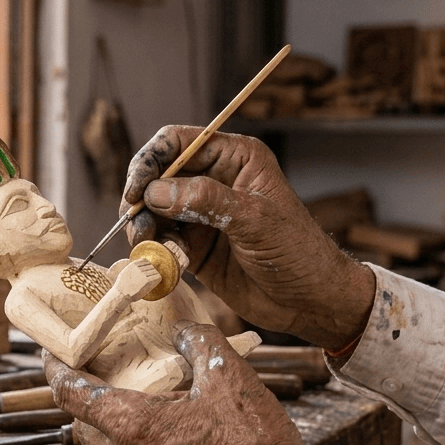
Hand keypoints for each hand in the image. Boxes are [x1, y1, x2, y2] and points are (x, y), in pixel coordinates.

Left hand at [47, 322, 330, 444]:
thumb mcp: (230, 377)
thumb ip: (198, 342)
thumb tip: (182, 329)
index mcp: (133, 427)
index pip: (71, 395)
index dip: (56, 368)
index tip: (52, 352)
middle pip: (82, 423)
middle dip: (84, 395)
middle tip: (99, 368)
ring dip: (110, 421)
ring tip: (136, 394)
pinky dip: (132, 444)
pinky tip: (165, 428)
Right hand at [113, 258, 161, 300]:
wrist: (122, 295)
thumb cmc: (123, 286)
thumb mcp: (125, 272)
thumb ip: (133, 266)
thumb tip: (142, 258)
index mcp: (132, 265)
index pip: (144, 260)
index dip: (146, 266)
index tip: (144, 273)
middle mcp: (138, 268)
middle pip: (150, 266)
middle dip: (150, 272)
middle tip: (145, 281)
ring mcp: (142, 274)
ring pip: (154, 271)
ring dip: (153, 277)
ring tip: (147, 283)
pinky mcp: (147, 280)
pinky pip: (157, 277)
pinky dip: (156, 280)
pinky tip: (151, 284)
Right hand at [124, 126, 374, 348]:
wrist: (310, 301)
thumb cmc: (297, 252)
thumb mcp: (255, 220)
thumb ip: (207, 201)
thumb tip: (156, 192)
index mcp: (235, 159)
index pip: (179, 143)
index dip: (151, 160)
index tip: (136, 190)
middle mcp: (214, 180)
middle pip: (158, 175)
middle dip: (141, 197)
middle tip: (134, 222)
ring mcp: (201, 214)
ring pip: (154, 209)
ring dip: (143, 225)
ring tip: (146, 244)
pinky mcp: (193, 245)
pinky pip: (161, 239)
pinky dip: (153, 248)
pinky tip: (162, 260)